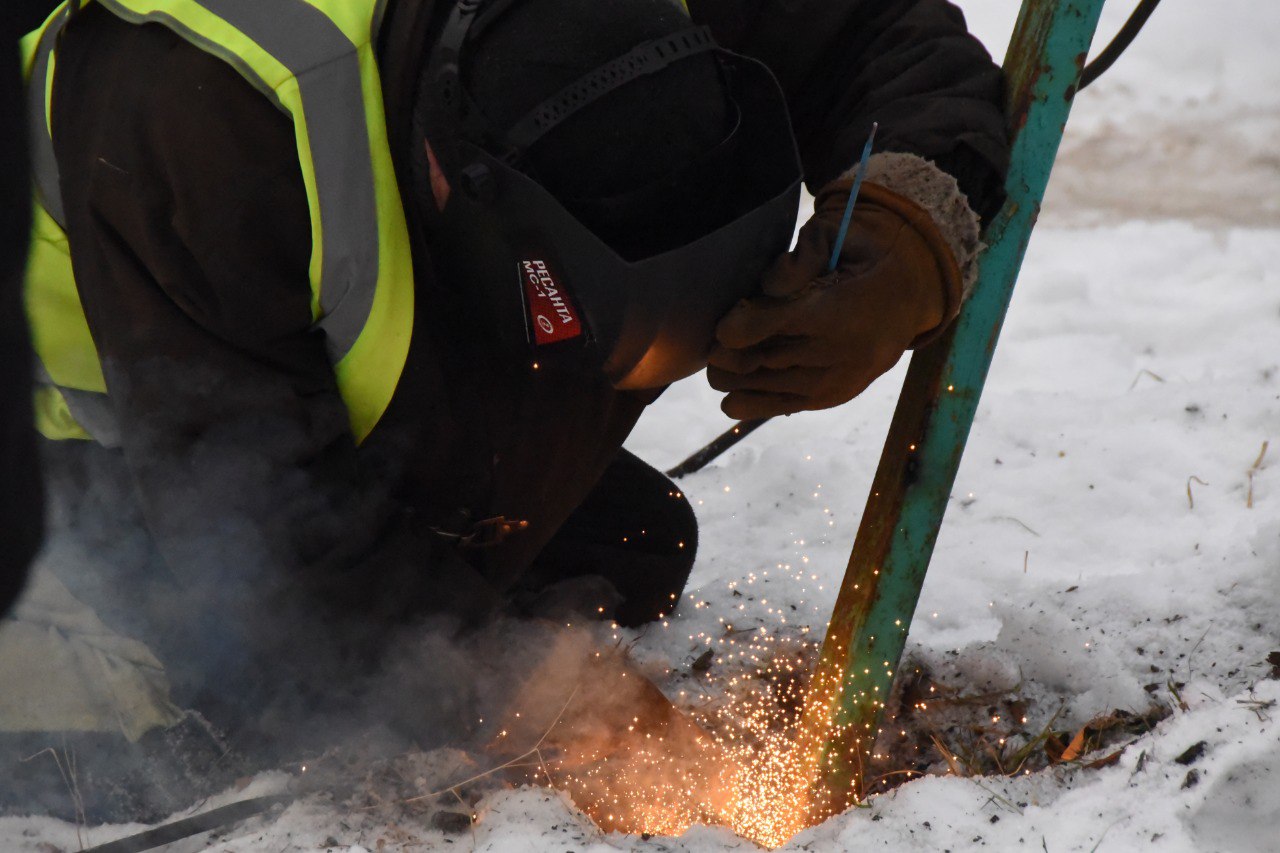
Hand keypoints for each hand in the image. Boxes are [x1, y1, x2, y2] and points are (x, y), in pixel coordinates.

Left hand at [708, 179, 962, 419]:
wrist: (911, 292)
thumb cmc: (860, 257)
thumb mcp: (835, 236)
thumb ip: (800, 257)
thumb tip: (768, 285)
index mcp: (842, 307)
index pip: (778, 323)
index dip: (738, 327)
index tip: (721, 326)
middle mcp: (839, 351)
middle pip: (761, 360)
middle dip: (727, 353)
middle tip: (717, 340)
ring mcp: (836, 380)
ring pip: (763, 385)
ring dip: (733, 375)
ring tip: (726, 357)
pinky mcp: (832, 396)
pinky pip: (779, 406)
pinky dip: (748, 400)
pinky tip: (734, 391)